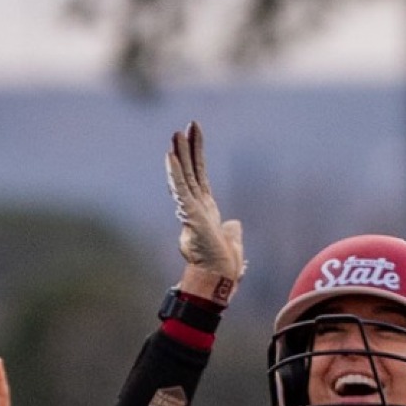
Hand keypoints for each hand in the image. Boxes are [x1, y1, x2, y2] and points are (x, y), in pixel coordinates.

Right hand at [164, 120, 244, 304]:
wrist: (218, 279)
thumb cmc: (223, 267)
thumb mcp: (232, 242)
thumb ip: (231, 231)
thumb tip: (234, 224)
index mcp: (205, 211)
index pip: (199, 177)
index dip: (197, 156)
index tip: (194, 137)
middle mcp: (195, 207)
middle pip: (191, 171)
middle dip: (189, 148)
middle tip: (186, 126)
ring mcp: (191, 210)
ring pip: (184, 177)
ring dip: (179, 154)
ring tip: (175, 133)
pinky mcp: (190, 215)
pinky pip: (181, 188)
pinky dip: (176, 171)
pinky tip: (171, 155)